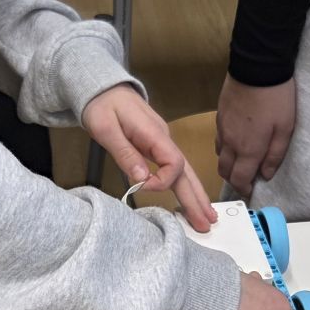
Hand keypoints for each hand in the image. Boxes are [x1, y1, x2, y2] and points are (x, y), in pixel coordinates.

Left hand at [85, 85, 215, 230]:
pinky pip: (174, 169)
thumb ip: (125, 153)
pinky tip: (190, 199)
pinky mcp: (155, 146)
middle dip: (196, 198)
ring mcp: (161, 143)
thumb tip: (142, 179)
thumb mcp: (105, 128)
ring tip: (206, 216)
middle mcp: (164, 140)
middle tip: (207, 222)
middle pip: (186, 172)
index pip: (174, 163)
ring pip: (183, 172)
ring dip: (195, 195)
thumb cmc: (101, 104)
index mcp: (155, 134)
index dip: (162, 181)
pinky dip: (184, 186)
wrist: (102, 87)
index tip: (140, 186)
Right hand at [216, 75, 295, 196]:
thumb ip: (275, 155)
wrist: (256, 67)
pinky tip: (236, 142)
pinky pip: (218, 140)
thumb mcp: (285, 128)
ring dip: (228, 164)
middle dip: (234, 180)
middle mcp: (231, 143)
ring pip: (219, 156)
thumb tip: (266, 175)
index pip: (239, 179)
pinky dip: (225, 148)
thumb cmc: (276, 99)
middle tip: (246, 179)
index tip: (251, 190)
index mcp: (248, 149)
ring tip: (241, 162)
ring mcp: (222, 129)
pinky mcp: (219, 117)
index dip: (244, 189)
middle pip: (224, 171)